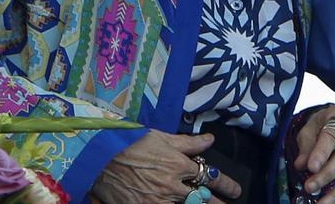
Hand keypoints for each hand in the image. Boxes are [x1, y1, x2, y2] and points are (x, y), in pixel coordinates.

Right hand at [91, 130, 241, 203]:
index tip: (235, 189)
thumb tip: (210, 140)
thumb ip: (187, 142)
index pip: (207, 175)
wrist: (99, 157)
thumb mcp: (160, 137)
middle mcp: (171, 185)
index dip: (224, 183)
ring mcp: (157, 200)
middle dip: (218, 203)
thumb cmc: (130, 143)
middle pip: (201, 198)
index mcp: (177, 164)